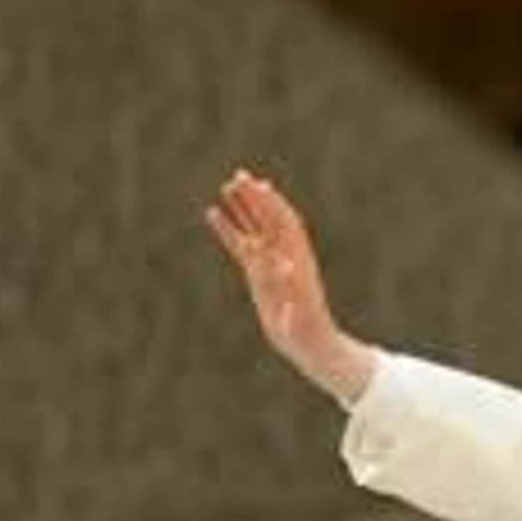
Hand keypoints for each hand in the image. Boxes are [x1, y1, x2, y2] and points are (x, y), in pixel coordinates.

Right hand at [205, 169, 372, 402]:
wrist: (308, 345)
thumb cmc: (308, 331)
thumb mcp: (300, 313)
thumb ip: (291, 291)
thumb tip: (282, 264)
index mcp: (298, 259)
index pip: (286, 224)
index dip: (273, 205)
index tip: (260, 186)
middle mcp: (285, 255)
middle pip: (269, 219)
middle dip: (255, 198)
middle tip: (238, 175)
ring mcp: (271, 263)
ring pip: (254, 228)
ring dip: (243, 207)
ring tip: (226, 186)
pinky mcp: (258, 274)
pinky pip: (240, 245)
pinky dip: (228, 229)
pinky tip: (213, 214)